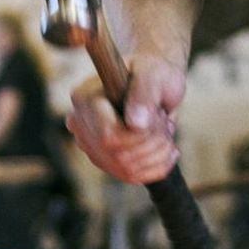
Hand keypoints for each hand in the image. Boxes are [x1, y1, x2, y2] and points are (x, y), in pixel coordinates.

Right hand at [64, 58, 186, 184]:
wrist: (156, 81)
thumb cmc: (154, 72)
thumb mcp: (154, 74)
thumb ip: (144, 93)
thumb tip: (136, 123)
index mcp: (85, 98)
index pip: (108, 137)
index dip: (140, 138)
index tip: (160, 120)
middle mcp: (81, 122)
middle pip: (118, 156)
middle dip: (152, 146)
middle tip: (166, 124)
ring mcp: (90, 143)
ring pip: (125, 170)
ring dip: (156, 156)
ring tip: (166, 134)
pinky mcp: (103, 157)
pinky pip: (128, 176)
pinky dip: (155, 168)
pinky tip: (167, 152)